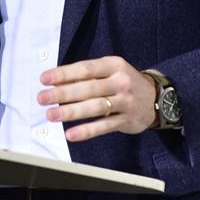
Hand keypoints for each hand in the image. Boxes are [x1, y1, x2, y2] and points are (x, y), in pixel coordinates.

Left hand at [38, 55, 156, 141]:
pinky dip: (87, 131)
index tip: (44, 79)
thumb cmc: (125, 82)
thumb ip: (87, 75)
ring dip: (71, 112)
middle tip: (43, 98)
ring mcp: (125, 102)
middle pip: (88, 88)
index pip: (85, 69)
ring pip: (95, 107)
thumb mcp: (111, 70)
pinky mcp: (126, 121)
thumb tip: (57, 81)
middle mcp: (120, 82)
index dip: (64, 74)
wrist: (157, 97)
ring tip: (51, 115)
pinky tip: (71, 134)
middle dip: (62, 93)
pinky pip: (104, 127)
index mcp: (113, 65)